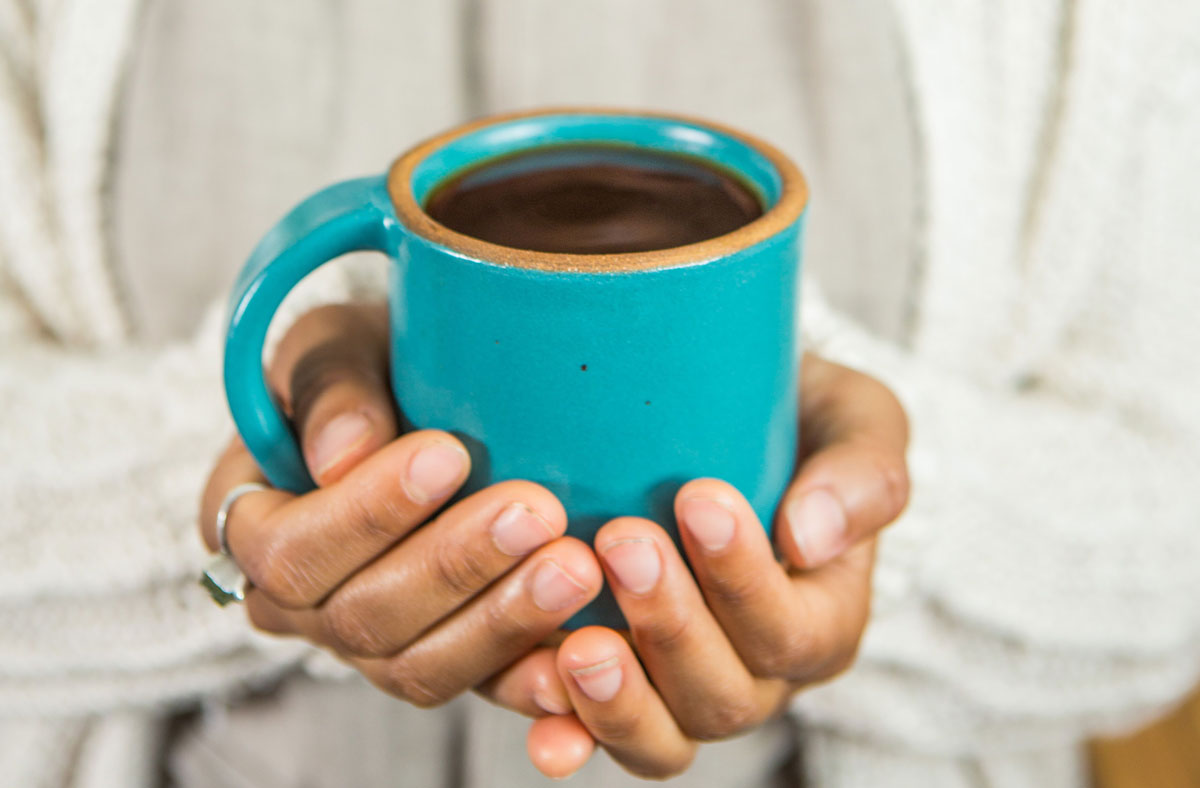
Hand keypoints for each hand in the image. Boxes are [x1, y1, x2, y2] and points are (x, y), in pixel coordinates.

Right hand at [199, 303, 599, 717]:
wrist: (430, 399)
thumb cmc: (373, 367)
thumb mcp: (337, 345)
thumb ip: (330, 386)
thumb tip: (342, 453)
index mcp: (253, 529)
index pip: (291, 551)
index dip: (367, 514)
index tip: (449, 455)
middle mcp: (303, 605)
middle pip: (362, 618)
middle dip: (455, 566)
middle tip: (537, 511)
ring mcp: (373, 645)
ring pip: (422, 667)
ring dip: (503, 621)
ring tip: (574, 566)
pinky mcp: (445, 660)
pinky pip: (480, 691)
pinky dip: (530, 684)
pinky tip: (578, 662)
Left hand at [522, 354, 909, 778]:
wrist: (719, 421)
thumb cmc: (794, 423)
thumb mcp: (854, 420)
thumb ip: (861, 474)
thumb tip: (809, 538)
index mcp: (822, 621)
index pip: (793, 631)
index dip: (745, 578)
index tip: (698, 499)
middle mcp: (757, 676)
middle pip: (724, 695)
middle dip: (672, 625)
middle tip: (623, 542)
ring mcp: (682, 693)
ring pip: (663, 737)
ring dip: (619, 699)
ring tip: (579, 646)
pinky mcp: (616, 692)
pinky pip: (596, 736)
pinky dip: (569, 733)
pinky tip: (542, 716)